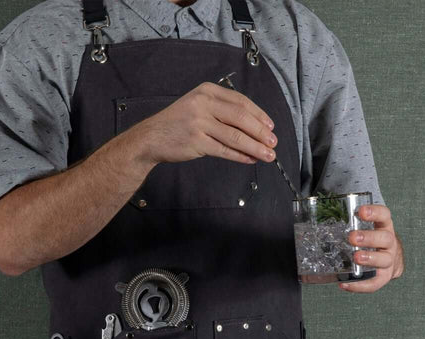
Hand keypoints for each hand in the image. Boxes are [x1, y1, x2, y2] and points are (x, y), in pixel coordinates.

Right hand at [121, 82, 278, 167]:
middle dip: (261, 132)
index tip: (270, 126)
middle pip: (241, 118)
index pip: (241, 102)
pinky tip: (250, 159)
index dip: (259, 115)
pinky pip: (224, 150)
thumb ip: (221, 110)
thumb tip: (253, 125)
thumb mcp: (198, 105)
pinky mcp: (196, 142)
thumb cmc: (177, 123)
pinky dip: (240, 156)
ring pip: (236, 136)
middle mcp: (203, 104)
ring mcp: (199, 123)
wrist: (151, 137)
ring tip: (267, 155)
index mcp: (207, 91)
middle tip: (273, 142)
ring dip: (255, 147)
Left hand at [342, 205, 403, 292]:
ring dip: (369, 258)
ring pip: (384, 259)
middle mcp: (389, 243)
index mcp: (383, 227)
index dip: (375, 212)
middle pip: (385, 238)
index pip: (384, 215)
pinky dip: (360, 285)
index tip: (361, 211)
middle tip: (352, 237)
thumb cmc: (370, 242)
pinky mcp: (384, 276)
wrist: (389, 259)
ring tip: (356, 258)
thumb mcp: (363, 229)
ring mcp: (388, 260)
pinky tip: (345, 284)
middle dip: (368, 238)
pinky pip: (375, 283)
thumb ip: (341, 228)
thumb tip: (304, 237)